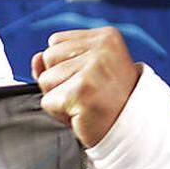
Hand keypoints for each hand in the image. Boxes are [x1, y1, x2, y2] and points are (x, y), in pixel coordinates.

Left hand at [32, 27, 141, 147]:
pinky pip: (47, 102)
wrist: (132, 132)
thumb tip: (36, 58)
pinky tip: (84, 114)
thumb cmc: (106, 102)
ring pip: (45, 80)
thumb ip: (57, 61)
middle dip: (60, 81)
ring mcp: (94, 69)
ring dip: (61, 98)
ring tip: (87, 103)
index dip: (65, 66)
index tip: (92, 80)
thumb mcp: (83, 72)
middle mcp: (103, 48)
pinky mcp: (83, 91)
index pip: (55, 42)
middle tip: (89, 94)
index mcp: (106, 37)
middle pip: (47, 58)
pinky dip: (60, 114)